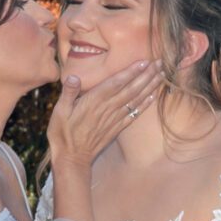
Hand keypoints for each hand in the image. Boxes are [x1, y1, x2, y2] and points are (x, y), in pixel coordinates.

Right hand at [47, 59, 163, 166]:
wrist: (72, 158)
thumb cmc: (63, 134)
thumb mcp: (59, 112)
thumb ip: (68, 93)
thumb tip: (73, 77)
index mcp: (94, 101)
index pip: (116, 83)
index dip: (131, 72)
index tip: (145, 62)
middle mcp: (107, 109)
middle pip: (131, 89)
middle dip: (146, 75)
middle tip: (160, 63)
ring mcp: (114, 119)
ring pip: (135, 100)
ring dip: (149, 87)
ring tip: (162, 75)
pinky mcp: (116, 128)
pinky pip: (134, 114)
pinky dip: (144, 105)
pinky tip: (153, 96)